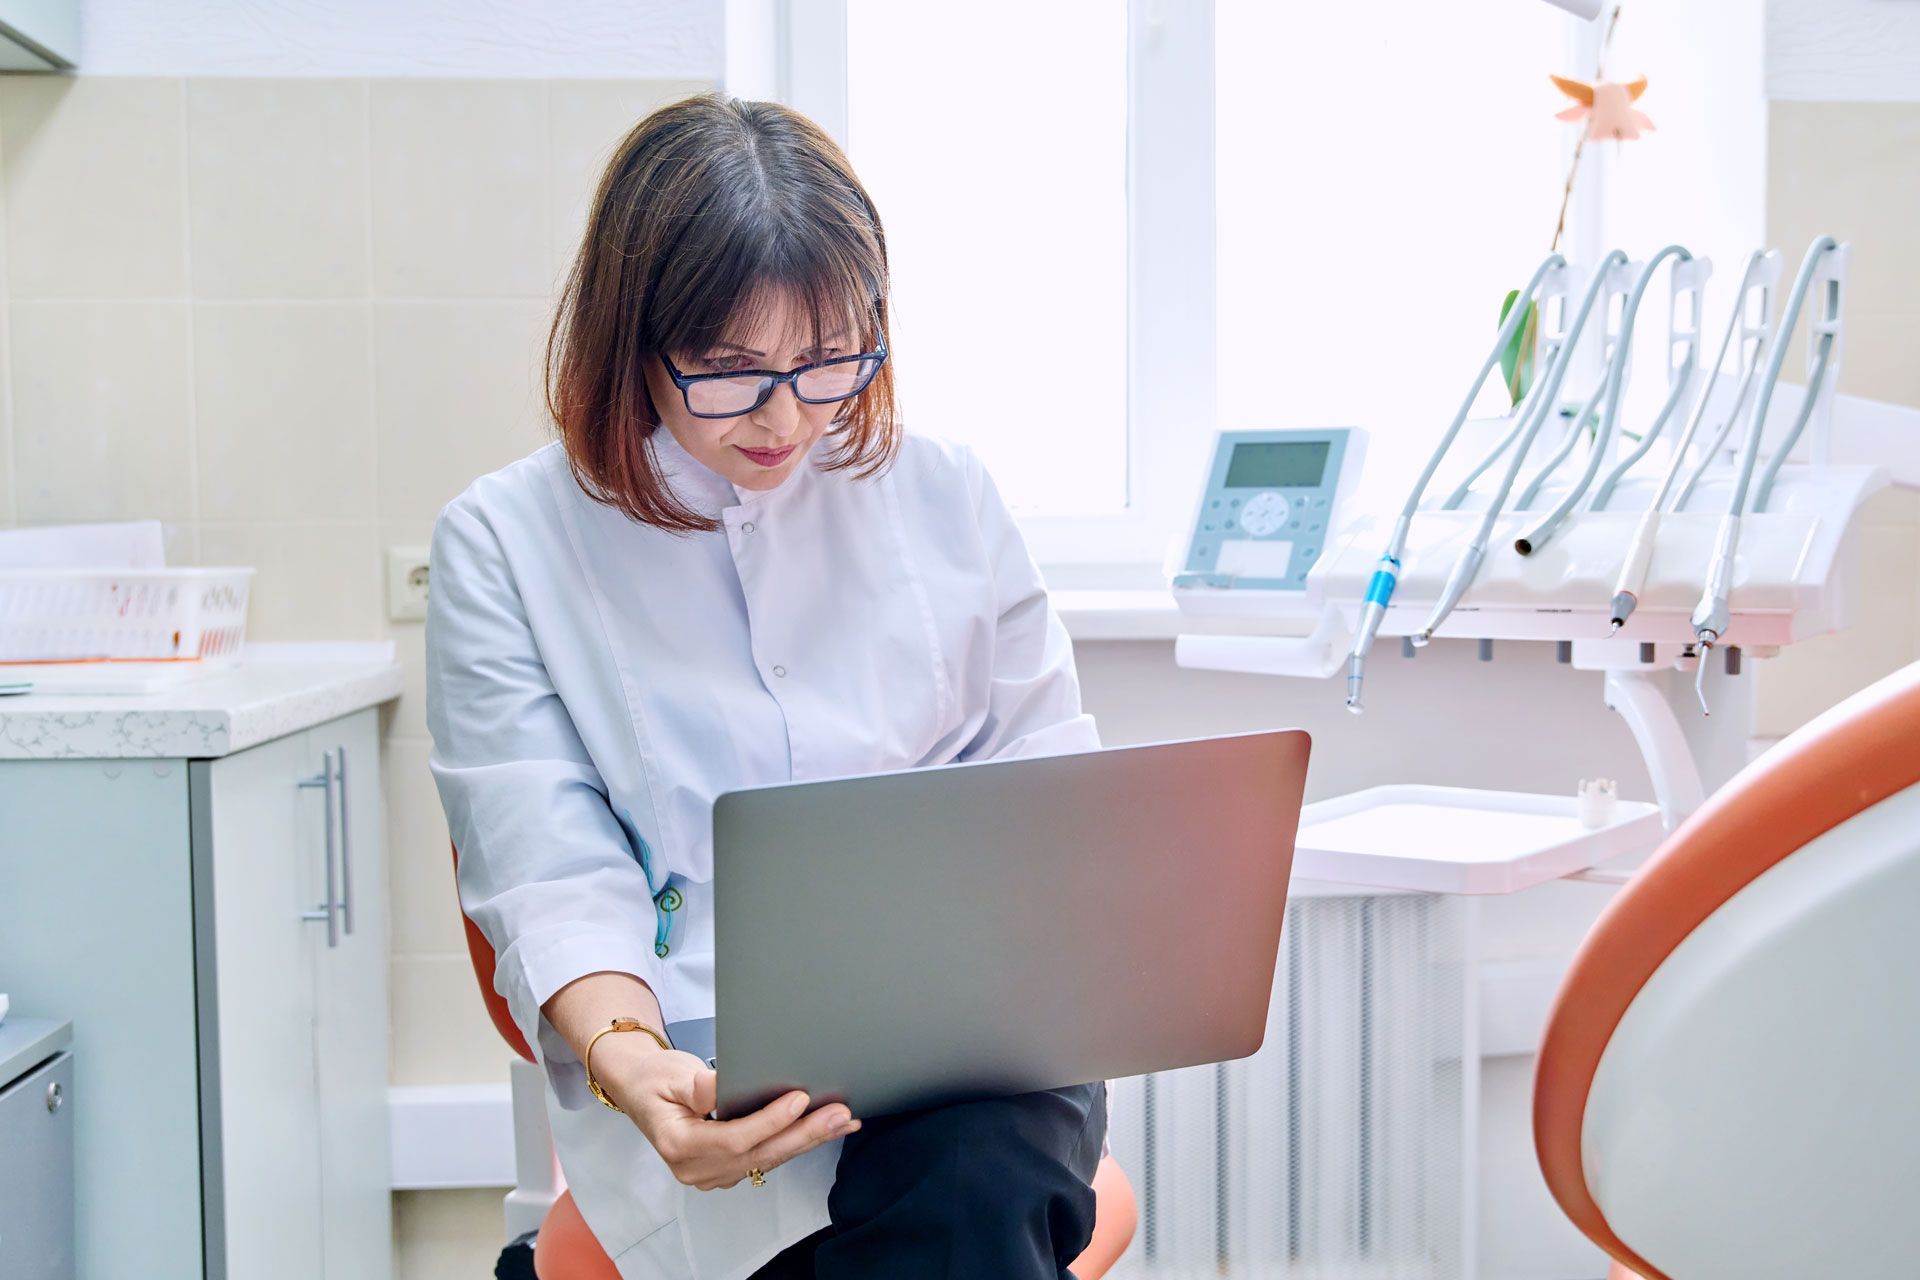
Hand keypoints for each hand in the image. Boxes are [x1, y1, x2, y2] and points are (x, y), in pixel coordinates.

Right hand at [600, 1041, 859, 1189]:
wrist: (642, 1090)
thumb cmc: (654, 1079)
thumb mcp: (670, 1075)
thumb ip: (696, 1087)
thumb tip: (720, 1088)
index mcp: (677, 1145)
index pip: (733, 1139)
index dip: (768, 1121)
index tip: (798, 1099)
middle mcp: (696, 1168)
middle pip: (758, 1155)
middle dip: (803, 1134)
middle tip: (838, 1114)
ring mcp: (713, 1173)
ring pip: (768, 1159)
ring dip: (808, 1140)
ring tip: (843, 1121)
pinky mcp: (728, 1168)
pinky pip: (767, 1158)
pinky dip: (797, 1142)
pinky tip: (825, 1130)